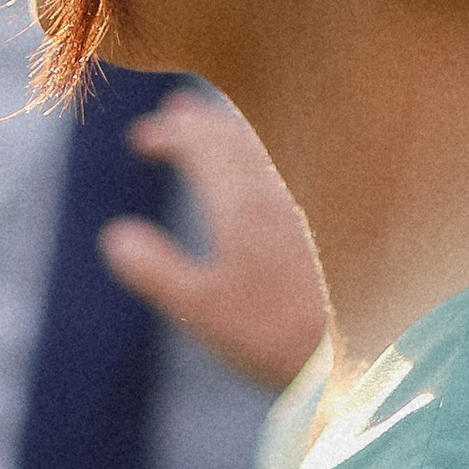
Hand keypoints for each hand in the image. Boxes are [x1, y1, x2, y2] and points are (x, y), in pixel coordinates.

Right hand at [98, 88, 325, 392]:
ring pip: (260, 149)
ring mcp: (300, 204)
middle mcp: (273, 191)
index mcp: (240, 202)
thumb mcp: (201, 309)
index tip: (140, 140)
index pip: (200, 145)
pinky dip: (255, 157)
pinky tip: (255, 177)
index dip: (169, 136)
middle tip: (169, 116)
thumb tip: (114, 237)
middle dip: (197, 124)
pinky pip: (281, 168)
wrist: (353, 353)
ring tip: (209, 127)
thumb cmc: (273, 335)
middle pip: (232, 136)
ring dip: (228, 133)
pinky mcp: (321, 222)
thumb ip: (155, 271)